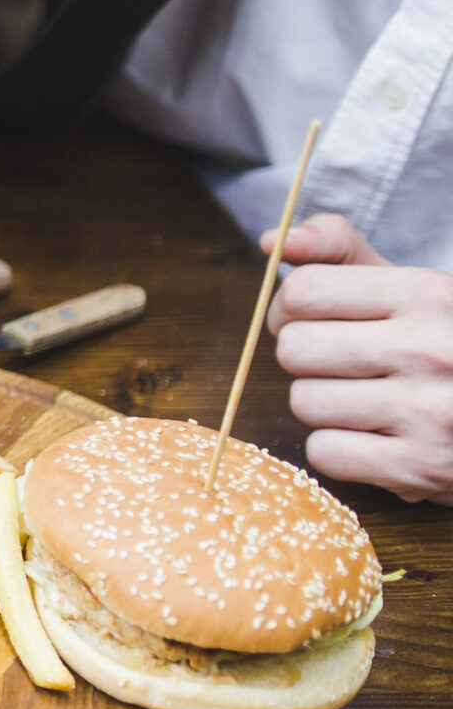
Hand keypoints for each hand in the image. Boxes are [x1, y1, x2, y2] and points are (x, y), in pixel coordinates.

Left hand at [265, 212, 452, 502]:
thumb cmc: (450, 344)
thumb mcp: (414, 289)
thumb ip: (341, 252)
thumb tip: (272, 240)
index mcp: (428, 295)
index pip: (305, 292)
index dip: (290, 308)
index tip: (308, 319)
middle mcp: (431, 349)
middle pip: (295, 349)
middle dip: (308, 357)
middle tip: (343, 364)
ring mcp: (429, 412)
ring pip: (305, 402)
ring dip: (323, 404)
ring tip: (368, 400)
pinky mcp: (421, 468)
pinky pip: (324, 452)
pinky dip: (340, 448)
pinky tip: (377, 437)